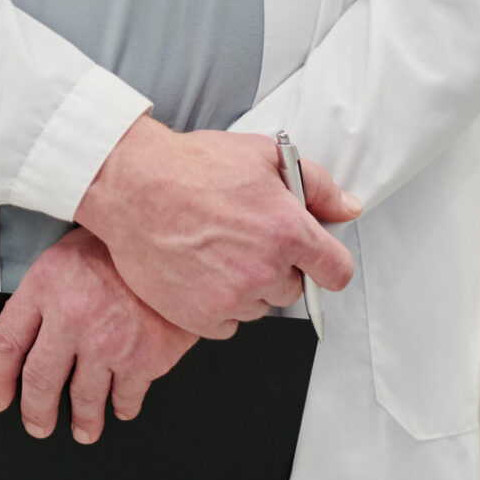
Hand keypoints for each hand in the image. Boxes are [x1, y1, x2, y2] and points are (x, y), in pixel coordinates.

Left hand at [0, 229, 196, 444]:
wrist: (176, 242)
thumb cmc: (122, 245)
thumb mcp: (69, 253)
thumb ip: (45, 291)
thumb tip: (26, 335)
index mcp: (47, 285)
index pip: (7, 341)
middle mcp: (73, 316)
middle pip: (39, 380)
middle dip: (35, 411)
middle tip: (37, 424)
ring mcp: (108, 342)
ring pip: (83, 399)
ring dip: (81, 420)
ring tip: (82, 428)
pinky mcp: (144, 359)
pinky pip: (126, 398)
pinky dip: (122, 406)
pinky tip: (120, 406)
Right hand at [74, 117, 359, 338]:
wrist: (131, 185)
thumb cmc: (192, 166)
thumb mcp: (262, 155)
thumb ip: (316, 185)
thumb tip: (348, 208)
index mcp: (289, 232)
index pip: (337, 271)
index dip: (327, 264)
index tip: (315, 260)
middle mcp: (266, 271)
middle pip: (293, 289)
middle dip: (277, 267)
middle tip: (244, 239)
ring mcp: (233, 298)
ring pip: (259, 306)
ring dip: (246, 287)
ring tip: (215, 251)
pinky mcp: (201, 316)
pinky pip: (228, 323)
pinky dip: (218, 304)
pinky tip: (199, 272)